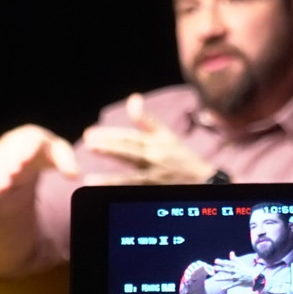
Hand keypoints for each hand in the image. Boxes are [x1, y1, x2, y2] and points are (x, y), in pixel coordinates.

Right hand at [0, 123, 77, 197]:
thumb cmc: (47, 153)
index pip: (30, 140)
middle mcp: (14, 141)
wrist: (28, 153)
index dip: (26, 150)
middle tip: (13, 173)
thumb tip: (74, 175)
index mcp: (33, 136)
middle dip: (11, 161)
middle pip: (11, 150)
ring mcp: (2, 152)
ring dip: (1, 175)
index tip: (25, 161)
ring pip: (0, 162)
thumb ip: (67, 164)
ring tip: (3, 188)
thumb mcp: (60, 156)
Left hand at [80, 94, 212, 185]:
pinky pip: (137, 192)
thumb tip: (133, 98)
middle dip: (108, 148)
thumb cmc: (181, 156)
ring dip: (111, 179)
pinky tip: (106, 195)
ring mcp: (155, 177)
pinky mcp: (156, 191)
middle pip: (129, 153)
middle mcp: (154, 158)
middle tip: (88, 144)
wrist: (204, 179)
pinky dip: (121, 193)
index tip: (89, 134)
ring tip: (91, 179)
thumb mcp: (166, 135)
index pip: (129, 138)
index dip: (109, 135)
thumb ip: (146, 119)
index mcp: (154, 143)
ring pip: (131, 177)